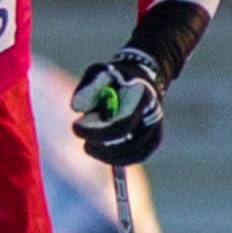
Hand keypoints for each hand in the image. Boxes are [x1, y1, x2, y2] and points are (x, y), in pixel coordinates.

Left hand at [71, 48, 165, 165]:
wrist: (139, 80)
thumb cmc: (113, 77)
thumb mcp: (98, 73)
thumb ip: (88, 89)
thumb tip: (76, 108)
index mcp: (140, 94)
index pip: (118, 118)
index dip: (96, 127)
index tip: (75, 127)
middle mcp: (153, 111)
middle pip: (124, 135)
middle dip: (100, 141)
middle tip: (85, 144)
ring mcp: (156, 126)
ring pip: (133, 152)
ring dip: (108, 154)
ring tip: (91, 147)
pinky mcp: (154, 140)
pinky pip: (138, 156)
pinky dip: (119, 159)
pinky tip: (103, 154)